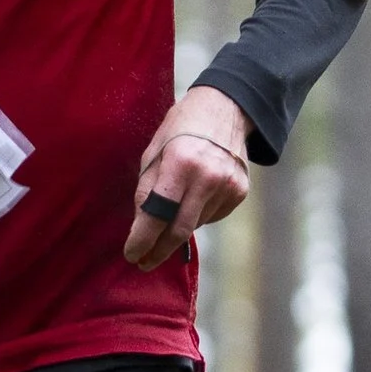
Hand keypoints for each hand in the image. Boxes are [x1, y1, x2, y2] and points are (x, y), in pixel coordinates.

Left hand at [122, 85, 250, 270]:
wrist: (226, 108)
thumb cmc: (181, 128)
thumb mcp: (154, 151)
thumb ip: (147, 190)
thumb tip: (141, 228)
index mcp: (180, 162)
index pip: (157, 214)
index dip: (141, 240)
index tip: (131, 255)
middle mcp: (207, 177)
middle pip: (179, 231)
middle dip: (158, 251)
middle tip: (144, 263)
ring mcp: (227, 186)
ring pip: (195, 225)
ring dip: (177, 227)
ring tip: (172, 210)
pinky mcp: (239, 192)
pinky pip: (211, 216)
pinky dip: (197, 215)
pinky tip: (195, 196)